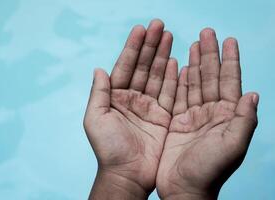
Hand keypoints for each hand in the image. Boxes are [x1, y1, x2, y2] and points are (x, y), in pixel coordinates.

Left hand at [84, 19, 175, 198]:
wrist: (127, 174)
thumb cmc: (108, 149)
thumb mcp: (96, 119)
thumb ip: (98, 93)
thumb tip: (98, 69)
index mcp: (115, 97)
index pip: (125, 66)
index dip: (133, 47)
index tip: (141, 29)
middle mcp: (132, 98)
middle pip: (143, 66)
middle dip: (150, 45)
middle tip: (159, 25)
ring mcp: (149, 106)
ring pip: (158, 75)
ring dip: (163, 55)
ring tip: (169, 35)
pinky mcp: (163, 117)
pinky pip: (170, 92)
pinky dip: (174, 77)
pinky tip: (176, 61)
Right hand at [156, 28, 258, 198]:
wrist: (184, 189)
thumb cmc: (209, 171)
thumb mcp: (232, 146)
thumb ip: (244, 120)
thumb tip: (254, 93)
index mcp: (227, 116)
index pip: (230, 81)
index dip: (230, 60)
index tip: (228, 40)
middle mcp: (212, 113)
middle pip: (211, 77)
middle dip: (209, 54)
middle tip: (206, 32)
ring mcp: (194, 116)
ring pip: (194, 83)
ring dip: (194, 63)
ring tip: (193, 44)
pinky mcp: (177, 122)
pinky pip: (178, 95)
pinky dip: (178, 80)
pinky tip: (178, 67)